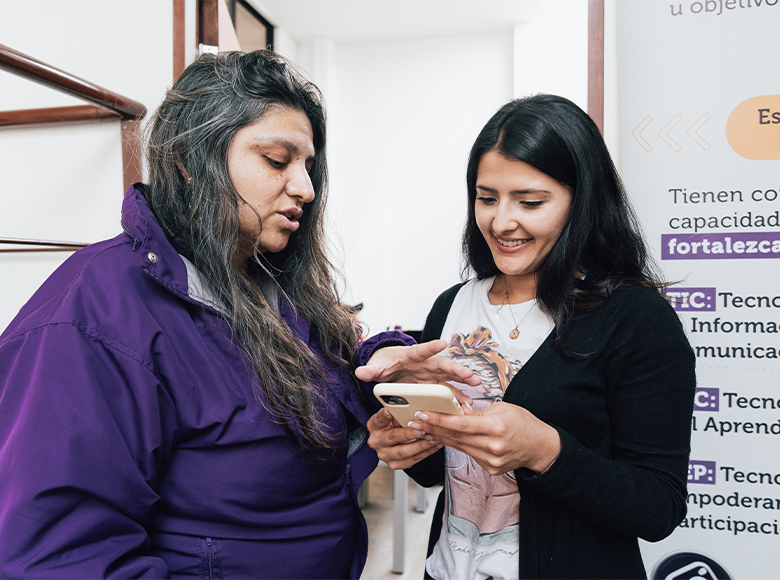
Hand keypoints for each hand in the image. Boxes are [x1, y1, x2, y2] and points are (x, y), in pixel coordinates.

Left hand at [355, 339, 480, 387]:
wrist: (389, 367)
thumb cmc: (384, 363)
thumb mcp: (376, 367)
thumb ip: (370, 370)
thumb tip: (360, 371)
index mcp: (410, 356)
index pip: (420, 350)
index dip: (430, 347)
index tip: (442, 343)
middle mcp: (424, 365)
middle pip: (442, 365)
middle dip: (456, 369)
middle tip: (470, 375)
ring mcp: (431, 376)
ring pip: (449, 378)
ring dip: (463, 382)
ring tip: (476, 387)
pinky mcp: (433, 386)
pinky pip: (447, 391)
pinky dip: (456, 398)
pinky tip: (466, 405)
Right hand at [367, 407, 442, 469]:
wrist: (394, 442)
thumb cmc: (394, 424)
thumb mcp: (393, 415)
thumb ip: (398, 412)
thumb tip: (410, 405)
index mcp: (374, 426)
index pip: (378, 419)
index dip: (384, 415)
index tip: (390, 411)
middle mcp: (377, 442)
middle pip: (392, 437)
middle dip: (409, 433)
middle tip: (422, 429)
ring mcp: (385, 454)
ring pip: (404, 452)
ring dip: (421, 445)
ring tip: (433, 438)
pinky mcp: (394, 464)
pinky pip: (412, 460)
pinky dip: (426, 452)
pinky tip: (434, 445)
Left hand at [409, 402, 560, 475]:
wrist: (541, 447)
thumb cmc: (524, 423)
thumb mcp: (503, 409)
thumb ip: (479, 412)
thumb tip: (458, 410)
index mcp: (496, 427)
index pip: (461, 424)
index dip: (439, 419)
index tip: (423, 414)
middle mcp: (492, 446)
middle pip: (455, 437)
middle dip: (432, 428)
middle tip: (414, 421)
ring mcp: (491, 460)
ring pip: (458, 446)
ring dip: (439, 437)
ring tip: (422, 429)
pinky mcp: (490, 468)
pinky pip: (467, 453)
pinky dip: (454, 445)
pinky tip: (442, 438)